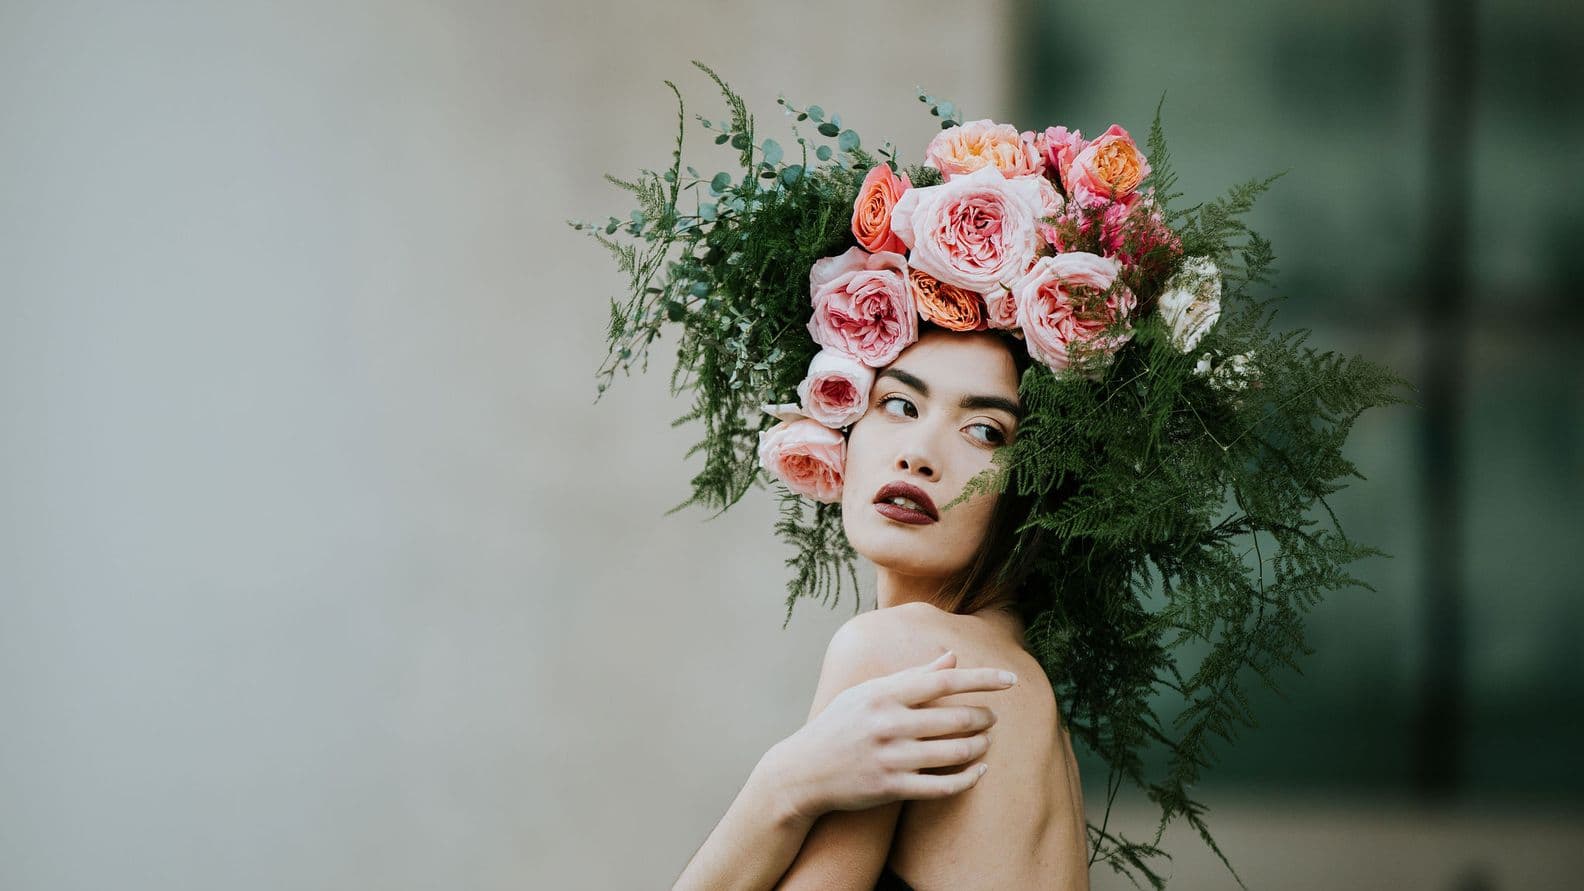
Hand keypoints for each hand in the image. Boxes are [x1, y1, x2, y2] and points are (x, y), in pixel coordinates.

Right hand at [766, 650, 1014, 821]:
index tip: (1009, 679)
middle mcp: (887, 724)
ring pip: (953, 752)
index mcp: (883, 694)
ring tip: (986, 740)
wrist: (803, 771)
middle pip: (954, 718)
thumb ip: (912, 676)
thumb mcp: (869, 693)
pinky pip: (942, 786)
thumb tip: (951, 658)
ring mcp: (889, 758)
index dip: (981, 679)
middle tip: (991, 716)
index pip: (942, 681)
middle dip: (983, 716)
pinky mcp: (890, 788)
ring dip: (979, 745)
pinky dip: (968, 778)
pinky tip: (980, 770)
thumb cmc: (840, 725)